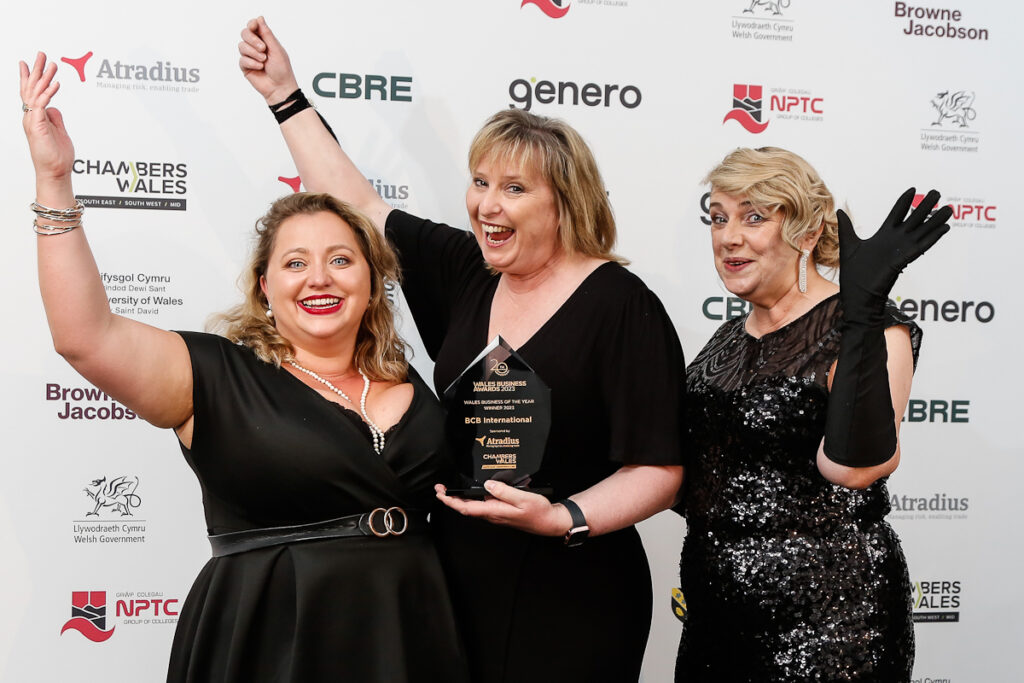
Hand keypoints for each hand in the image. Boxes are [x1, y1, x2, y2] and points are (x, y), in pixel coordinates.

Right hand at [19, 53, 74, 180]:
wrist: (55, 172)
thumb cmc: (57, 155)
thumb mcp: (58, 131)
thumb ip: (55, 117)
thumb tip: (54, 107)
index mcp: (36, 117)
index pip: (30, 93)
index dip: (29, 77)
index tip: (27, 63)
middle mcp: (31, 116)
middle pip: (31, 88)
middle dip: (37, 70)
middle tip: (42, 54)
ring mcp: (33, 120)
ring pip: (36, 93)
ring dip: (45, 77)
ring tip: (52, 64)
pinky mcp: (38, 125)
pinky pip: (42, 104)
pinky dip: (48, 93)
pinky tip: (55, 84)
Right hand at [238, 16, 299, 103]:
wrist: (280, 88)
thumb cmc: (282, 69)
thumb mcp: (276, 49)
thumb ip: (267, 34)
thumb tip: (260, 18)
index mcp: (265, 40)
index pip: (253, 26)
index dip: (252, 24)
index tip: (254, 26)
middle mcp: (256, 46)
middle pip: (244, 33)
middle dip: (252, 39)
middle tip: (263, 48)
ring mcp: (250, 56)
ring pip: (241, 46)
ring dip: (254, 53)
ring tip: (264, 60)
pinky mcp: (245, 66)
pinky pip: (242, 59)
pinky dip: (252, 63)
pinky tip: (260, 67)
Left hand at [434, 482, 570, 536]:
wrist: (549, 521)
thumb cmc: (538, 512)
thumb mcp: (522, 498)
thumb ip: (504, 491)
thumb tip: (487, 484)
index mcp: (495, 511)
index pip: (467, 508)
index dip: (451, 501)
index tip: (441, 494)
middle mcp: (493, 514)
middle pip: (466, 507)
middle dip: (451, 498)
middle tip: (440, 488)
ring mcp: (496, 513)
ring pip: (474, 506)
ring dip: (461, 497)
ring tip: (452, 488)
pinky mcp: (501, 510)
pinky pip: (484, 504)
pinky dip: (474, 497)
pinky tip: (477, 488)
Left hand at [837, 188, 951, 324]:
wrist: (857, 297)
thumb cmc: (854, 275)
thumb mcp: (849, 246)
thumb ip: (846, 228)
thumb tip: (839, 210)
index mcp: (883, 237)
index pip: (896, 214)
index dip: (904, 202)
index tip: (912, 189)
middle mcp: (895, 241)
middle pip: (913, 219)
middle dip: (924, 206)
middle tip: (936, 192)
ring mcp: (901, 250)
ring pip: (922, 232)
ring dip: (935, 220)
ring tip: (949, 209)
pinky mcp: (903, 260)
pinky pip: (921, 246)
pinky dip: (933, 237)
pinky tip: (944, 228)